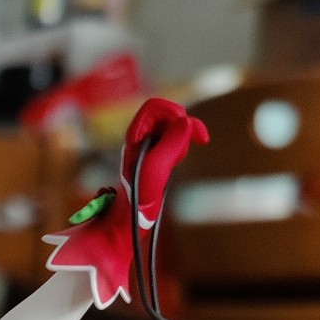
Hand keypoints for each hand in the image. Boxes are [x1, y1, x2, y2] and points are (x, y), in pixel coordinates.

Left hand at [121, 97, 209, 216]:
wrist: (133, 214)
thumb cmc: (139, 192)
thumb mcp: (155, 167)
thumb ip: (171, 142)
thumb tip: (186, 122)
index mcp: (135, 133)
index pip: (155, 106)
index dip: (173, 111)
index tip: (186, 127)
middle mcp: (142, 134)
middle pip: (169, 114)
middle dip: (181, 128)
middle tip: (180, 150)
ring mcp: (151, 143)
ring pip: (176, 128)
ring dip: (182, 140)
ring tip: (173, 161)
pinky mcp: (159, 153)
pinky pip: (177, 141)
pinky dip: (181, 148)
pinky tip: (174, 163)